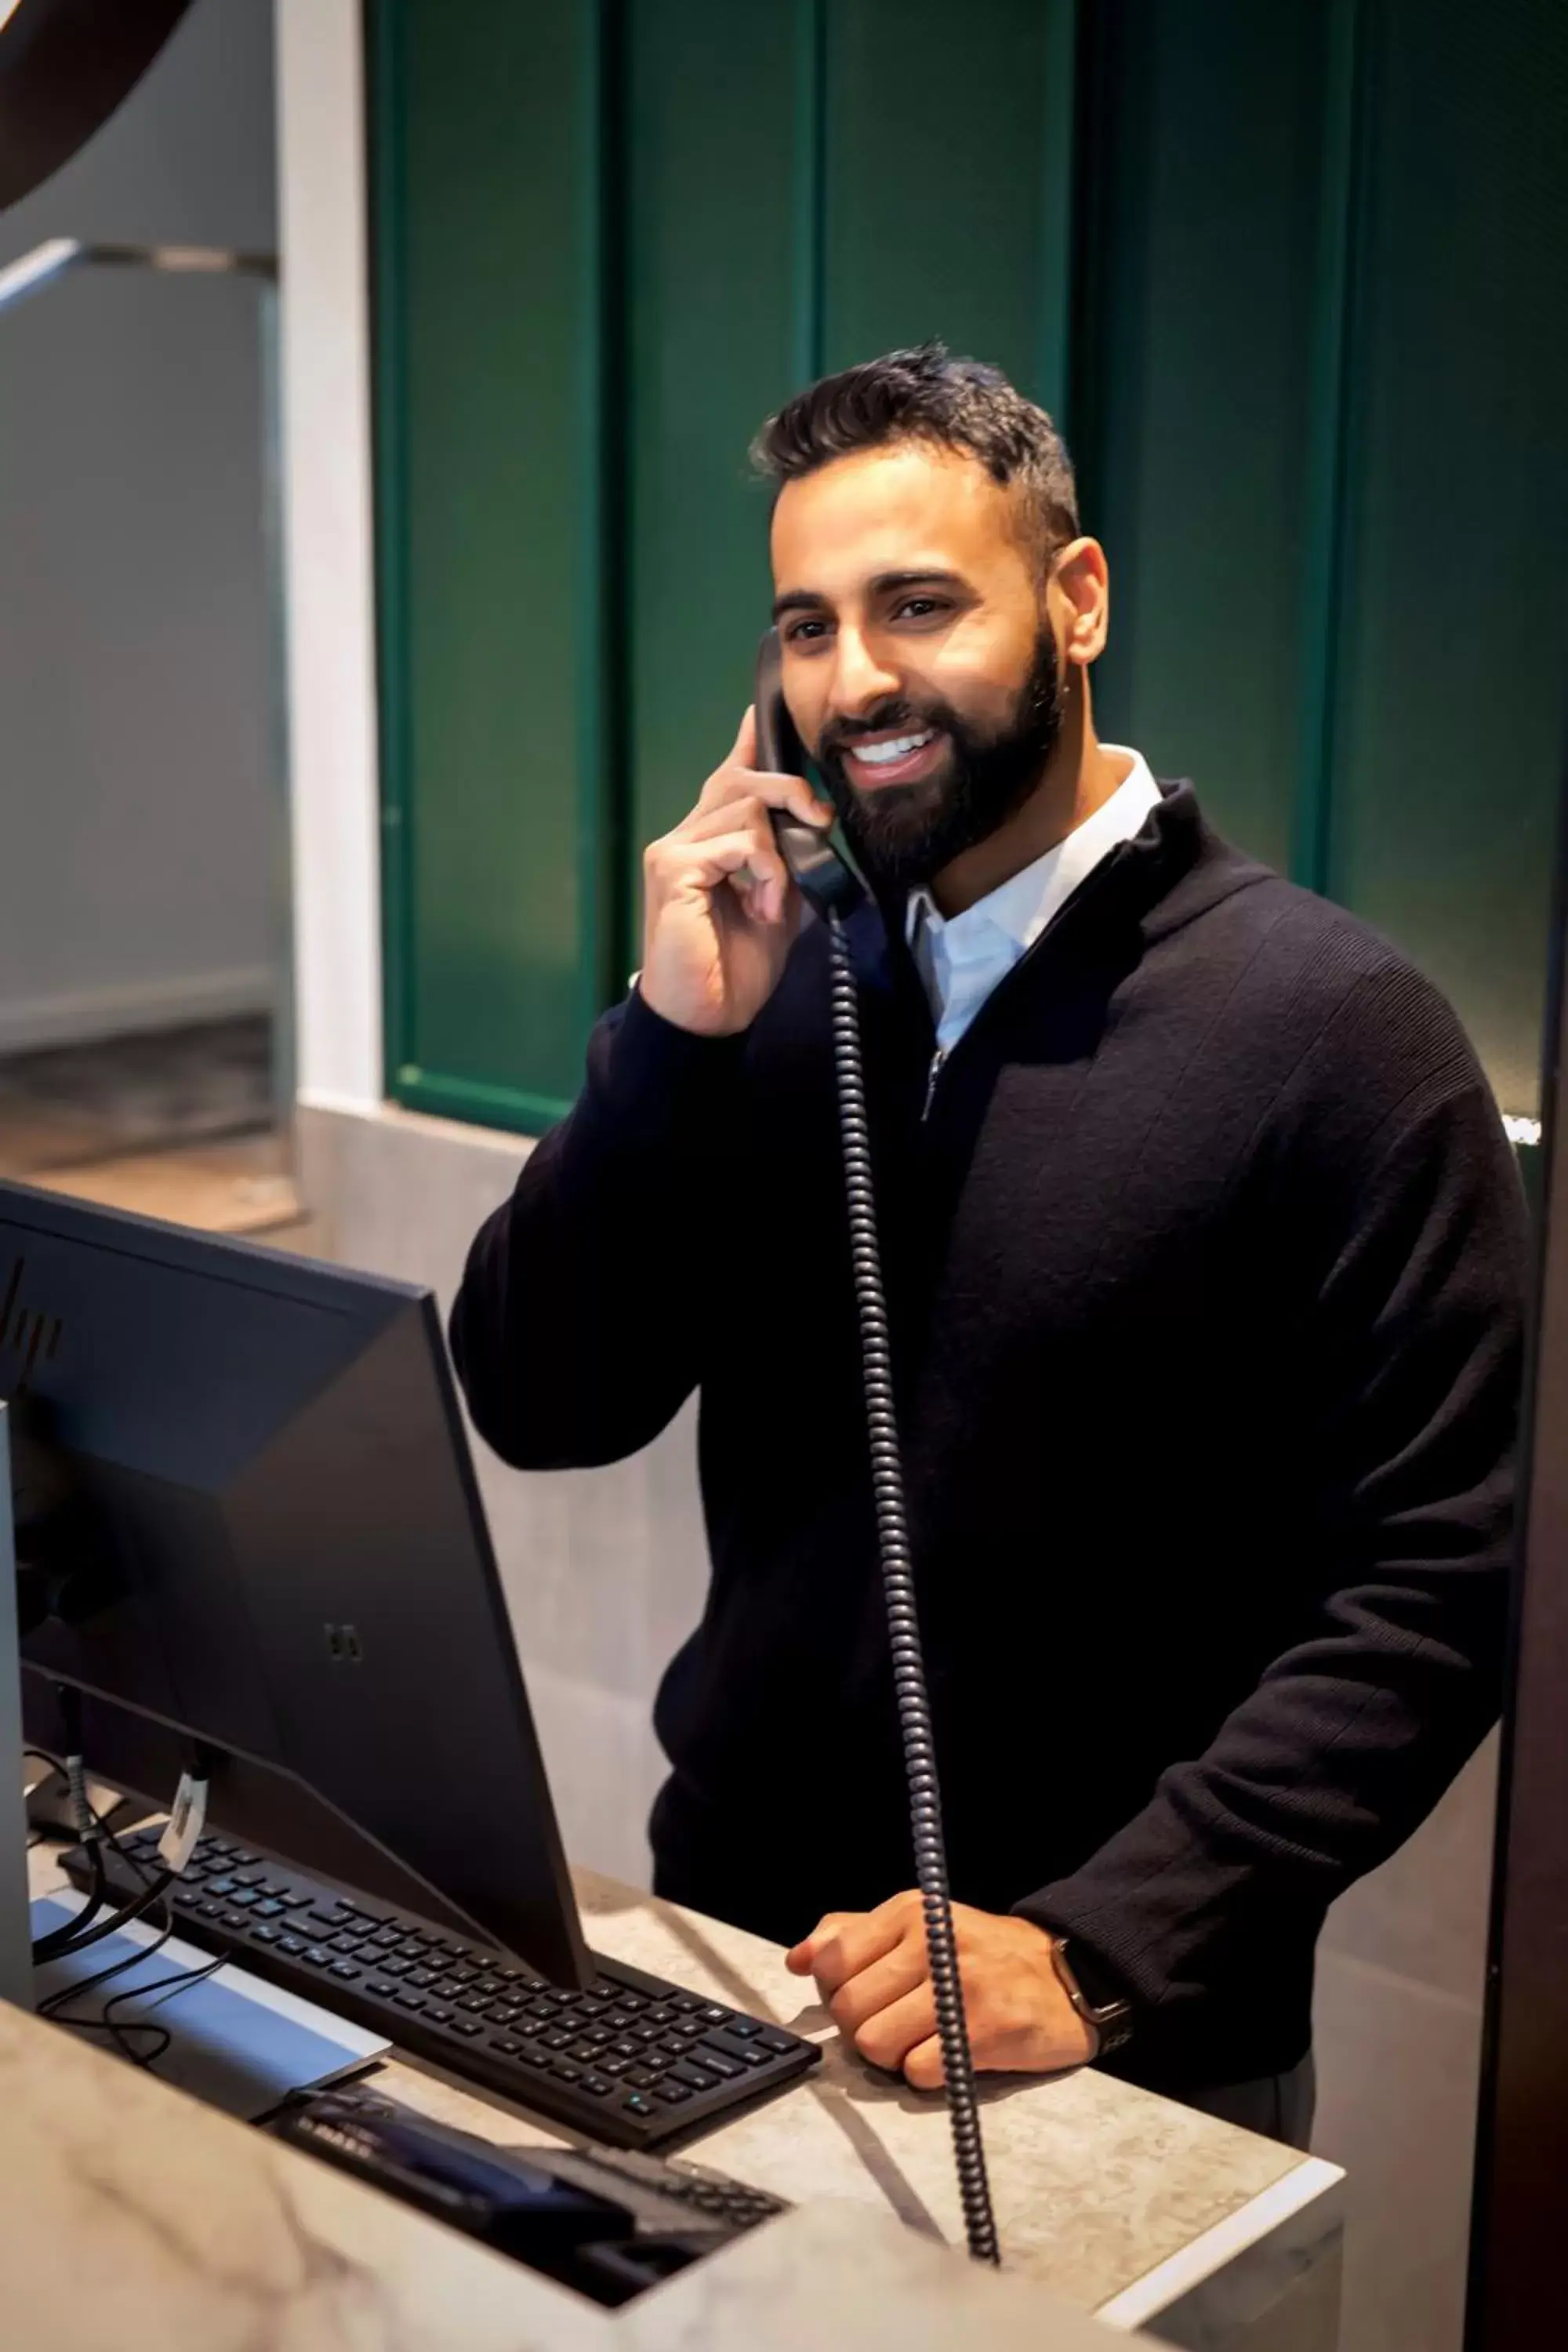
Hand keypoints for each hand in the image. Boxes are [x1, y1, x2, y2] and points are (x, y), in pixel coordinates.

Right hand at [639, 707, 834, 1036]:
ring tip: (773, 902)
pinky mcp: (672, 869)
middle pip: (740, 779)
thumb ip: (790, 859)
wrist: (709, 1016)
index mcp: (709, 841)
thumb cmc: (738, 967)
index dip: (749, 744)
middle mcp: (685, 836)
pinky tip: (761, 907)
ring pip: (745, 810)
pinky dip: (764, 872)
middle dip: (790, 791)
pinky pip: (736, 842)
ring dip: (778, 858)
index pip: (729, 777)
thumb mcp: (780, 902)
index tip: (762, 711)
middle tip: (820, 823)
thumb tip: (814, 821)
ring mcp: (673, 850)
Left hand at [785, 1891, 1093, 2089]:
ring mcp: (959, 1988)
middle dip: (863, 2028)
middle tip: (897, 2022)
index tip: (865, 1994)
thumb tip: (798, 1960)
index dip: (836, 1991)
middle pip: (847, 2011)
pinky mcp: (985, 2032)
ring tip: (920, 2039)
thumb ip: (852, 1935)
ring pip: (875, 2044)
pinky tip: (946, 2054)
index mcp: (908, 1912)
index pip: (831, 1962)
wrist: (1066, 1974)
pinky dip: (925, 2073)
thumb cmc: (979, 1954)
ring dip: (891, 2055)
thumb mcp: (916, 1925)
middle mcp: (931, 1943)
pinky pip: (916, 2073)